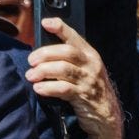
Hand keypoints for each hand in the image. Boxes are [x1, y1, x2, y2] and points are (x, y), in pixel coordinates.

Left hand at [27, 18, 123, 138]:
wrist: (107, 115)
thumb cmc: (90, 90)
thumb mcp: (85, 70)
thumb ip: (69, 60)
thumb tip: (41, 52)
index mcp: (91, 55)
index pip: (75, 37)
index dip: (60, 28)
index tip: (45, 22)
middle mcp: (92, 65)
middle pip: (67, 52)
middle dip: (45, 54)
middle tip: (31, 60)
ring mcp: (89, 81)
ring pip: (64, 69)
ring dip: (43, 71)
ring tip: (31, 75)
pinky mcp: (84, 97)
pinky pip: (64, 89)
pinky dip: (48, 87)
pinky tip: (38, 88)